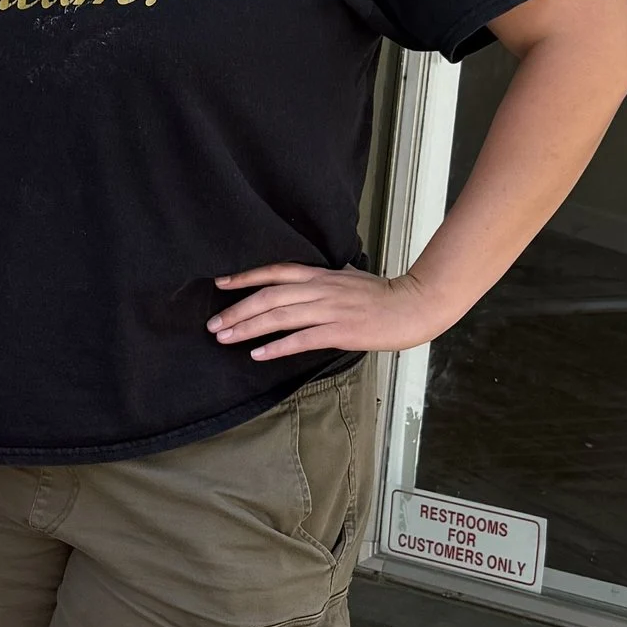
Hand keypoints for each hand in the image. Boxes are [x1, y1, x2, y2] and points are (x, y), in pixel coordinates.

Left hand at [209, 261, 445, 362]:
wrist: (414, 305)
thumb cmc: (382, 296)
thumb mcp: (347, 280)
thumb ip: (322, 283)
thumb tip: (301, 287)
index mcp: (321, 276)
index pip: (276, 271)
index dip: (246, 277)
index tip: (220, 283)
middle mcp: (320, 289)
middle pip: (269, 296)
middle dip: (237, 310)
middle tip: (212, 324)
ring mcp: (330, 310)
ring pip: (280, 317)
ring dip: (248, 328)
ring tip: (225, 338)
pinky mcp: (340, 330)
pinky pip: (302, 339)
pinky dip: (277, 347)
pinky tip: (258, 354)